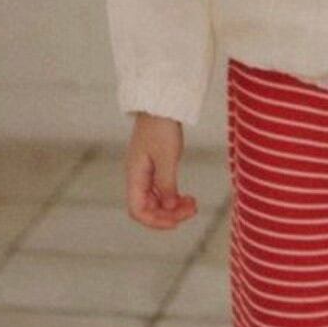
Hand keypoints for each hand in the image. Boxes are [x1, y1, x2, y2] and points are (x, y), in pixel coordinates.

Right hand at [125, 112, 198, 228]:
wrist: (161, 103)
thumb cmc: (161, 127)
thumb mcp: (167, 157)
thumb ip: (167, 184)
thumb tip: (169, 208)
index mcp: (135, 175)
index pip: (138, 210)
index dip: (155, 221)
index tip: (177, 222)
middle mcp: (137, 176)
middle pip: (148, 207)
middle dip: (169, 214)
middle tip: (192, 210)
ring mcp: (145, 171)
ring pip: (156, 199)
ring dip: (173, 206)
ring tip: (193, 205)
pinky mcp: (155, 165)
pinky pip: (162, 189)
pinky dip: (173, 196)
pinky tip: (187, 197)